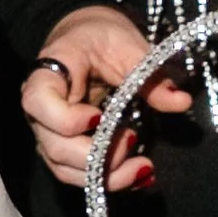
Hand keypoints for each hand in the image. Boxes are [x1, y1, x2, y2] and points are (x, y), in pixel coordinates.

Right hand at [23, 4, 188, 192]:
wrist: (88, 37)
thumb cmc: (102, 36)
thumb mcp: (127, 46)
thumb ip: (150, 75)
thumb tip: (180, 101)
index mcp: (48, 74)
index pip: (37, 102)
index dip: (65, 119)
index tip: (98, 117)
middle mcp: (40, 109)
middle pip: (54, 147)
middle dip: (96, 157)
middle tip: (133, 142)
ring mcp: (50, 132)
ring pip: (65, 168)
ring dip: (105, 177)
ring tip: (144, 168)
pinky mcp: (65, 147)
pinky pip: (78, 173)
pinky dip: (107, 180)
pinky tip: (138, 175)